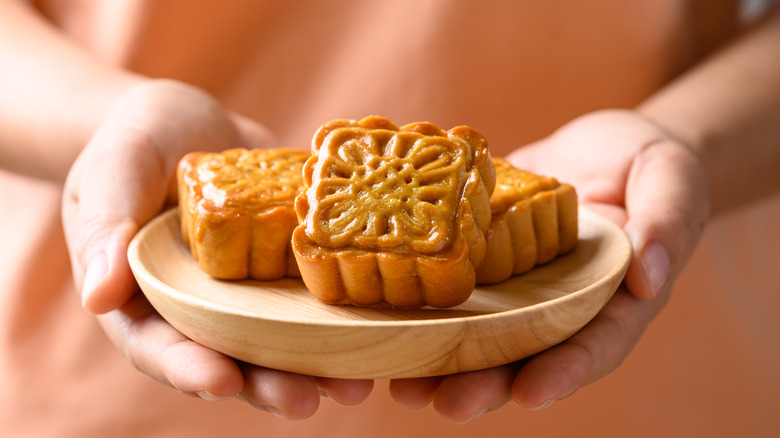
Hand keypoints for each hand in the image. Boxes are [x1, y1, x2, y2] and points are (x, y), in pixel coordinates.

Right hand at [62, 79, 372, 418]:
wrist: (186, 120)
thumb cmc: (133, 144)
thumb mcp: (112, 174)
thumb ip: (105, 228)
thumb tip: (98, 297)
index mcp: (146, 300)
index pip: (159, 347)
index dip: (190, 369)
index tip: (224, 381)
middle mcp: (200, 307)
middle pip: (229, 358)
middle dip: (267, 384)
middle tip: (305, 402)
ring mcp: (246, 292)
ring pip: (278, 340)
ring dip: (314, 366)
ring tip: (355, 385)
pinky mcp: (283, 268)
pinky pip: (310, 297)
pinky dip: (340, 317)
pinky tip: (377, 329)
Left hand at [388, 109, 709, 422]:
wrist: (603, 144)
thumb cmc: (649, 162)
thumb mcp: (672, 180)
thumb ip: (667, 222)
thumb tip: (650, 276)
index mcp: (611, 300)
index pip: (593, 344)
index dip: (563, 371)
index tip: (530, 393)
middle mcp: (559, 305)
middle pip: (525, 354)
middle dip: (487, 383)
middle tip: (447, 403)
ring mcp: (518, 288)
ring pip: (481, 334)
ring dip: (443, 362)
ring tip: (403, 384)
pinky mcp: (485, 262)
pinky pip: (455, 288)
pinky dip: (423, 309)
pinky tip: (385, 322)